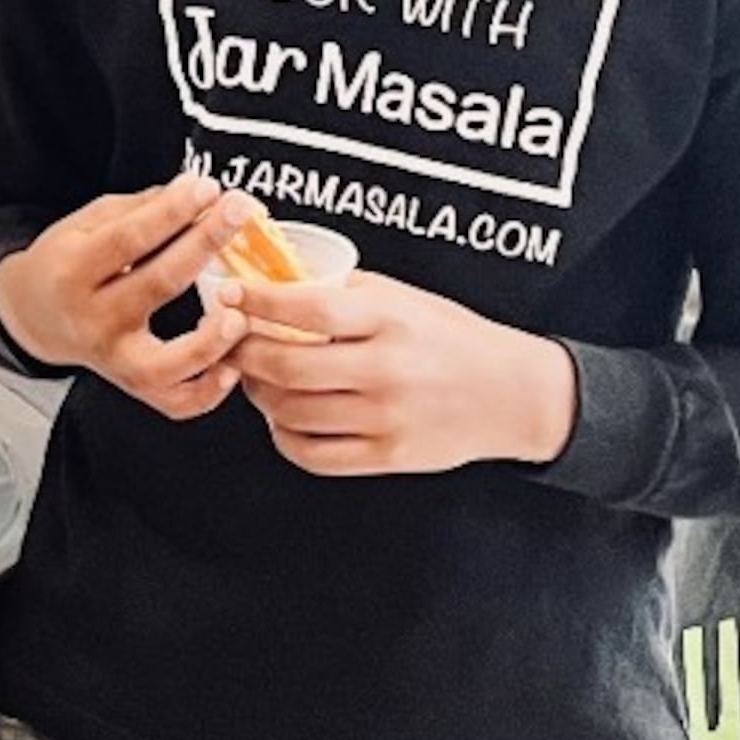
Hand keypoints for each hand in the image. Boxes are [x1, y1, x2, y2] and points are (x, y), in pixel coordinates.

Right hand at [0, 179, 264, 421]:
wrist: (34, 314)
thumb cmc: (67, 261)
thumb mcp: (88, 223)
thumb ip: (140, 210)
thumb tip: (199, 194)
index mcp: (72, 269)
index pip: (129, 238)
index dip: (171, 211)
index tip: (206, 187)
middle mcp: (92, 319)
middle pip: (157, 284)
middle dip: (204, 243)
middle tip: (238, 211)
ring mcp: (114, 359)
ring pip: (167, 361)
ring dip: (211, 339)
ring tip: (241, 311)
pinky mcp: (133, 385)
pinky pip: (175, 402)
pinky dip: (207, 392)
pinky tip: (231, 366)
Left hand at [219, 268, 578, 476]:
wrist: (512, 394)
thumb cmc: (452, 338)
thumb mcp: (403, 297)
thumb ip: (343, 292)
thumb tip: (276, 283)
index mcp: (389, 320)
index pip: (307, 310)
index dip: (257, 302)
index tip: (227, 293)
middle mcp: (386, 370)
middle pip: (288, 367)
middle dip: (243, 353)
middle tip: (229, 341)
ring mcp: (386, 418)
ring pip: (292, 413)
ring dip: (257, 394)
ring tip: (253, 377)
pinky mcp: (388, 456)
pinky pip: (313, 454)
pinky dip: (283, 436)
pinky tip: (282, 417)